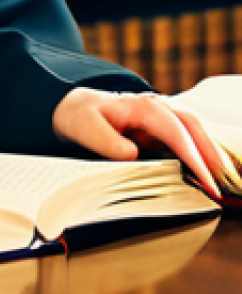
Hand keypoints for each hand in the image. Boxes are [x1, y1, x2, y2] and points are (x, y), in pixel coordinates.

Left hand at [52, 87, 224, 199]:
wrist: (74, 107)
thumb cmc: (81, 116)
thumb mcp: (85, 128)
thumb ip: (107, 142)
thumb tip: (132, 153)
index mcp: (141, 107)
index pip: (175, 131)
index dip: (192, 156)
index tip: (205, 180)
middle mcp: (156, 107)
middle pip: (192, 127)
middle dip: (209, 155)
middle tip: (219, 186)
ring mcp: (161, 116)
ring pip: (194, 131)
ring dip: (208, 154)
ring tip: (218, 183)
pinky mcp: (161, 127)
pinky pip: (185, 138)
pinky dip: (198, 154)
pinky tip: (204, 174)